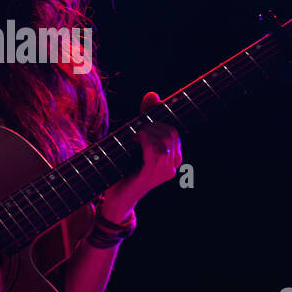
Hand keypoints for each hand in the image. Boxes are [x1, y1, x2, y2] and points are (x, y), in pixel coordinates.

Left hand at [102, 91, 181, 219]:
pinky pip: (154, 153)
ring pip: (164, 143)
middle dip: (156, 124)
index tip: (159, 102)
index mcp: (173, 157)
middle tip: (140, 123)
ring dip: (149, 133)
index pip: (175, 130)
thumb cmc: (126, 167)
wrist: (116, 198)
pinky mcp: (150, 176)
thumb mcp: (137, 139)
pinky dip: (145, 141)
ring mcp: (163, 172)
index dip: (167, 116)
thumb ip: (146, 118)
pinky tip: (137, 137)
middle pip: (171, 134)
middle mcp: (172, 165)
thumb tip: (153, 93)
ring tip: (137, 132)